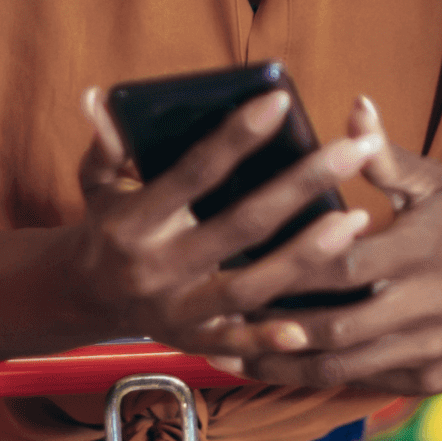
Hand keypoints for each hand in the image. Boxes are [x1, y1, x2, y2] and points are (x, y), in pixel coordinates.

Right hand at [68, 87, 379, 362]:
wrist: (85, 295)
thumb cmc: (106, 222)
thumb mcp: (96, 181)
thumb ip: (106, 144)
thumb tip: (98, 98)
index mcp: (136, 220)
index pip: (195, 172)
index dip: (237, 137)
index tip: (280, 101)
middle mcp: (158, 266)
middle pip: (241, 225)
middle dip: (301, 185)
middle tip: (352, 151)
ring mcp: (176, 310)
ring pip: (250, 286)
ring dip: (306, 255)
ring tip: (357, 219)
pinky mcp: (192, 341)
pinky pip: (237, 343)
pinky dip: (269, 338)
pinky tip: (310, 323)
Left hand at [218, 97, 441, 394]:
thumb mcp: (433, 184)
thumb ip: (385, 155)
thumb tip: (355, 106)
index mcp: (419, 251)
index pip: (344, 264)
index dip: (292, 267)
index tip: (240, 262)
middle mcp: (424, 307)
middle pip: (336, 326)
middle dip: (275, 327)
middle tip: (217, 316)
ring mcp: (426, 351)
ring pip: (342, 367)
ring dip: (283, 363)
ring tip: (228, 351)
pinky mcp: (428, 380)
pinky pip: (361, 383)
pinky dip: (315, 378)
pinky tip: (275, 367)